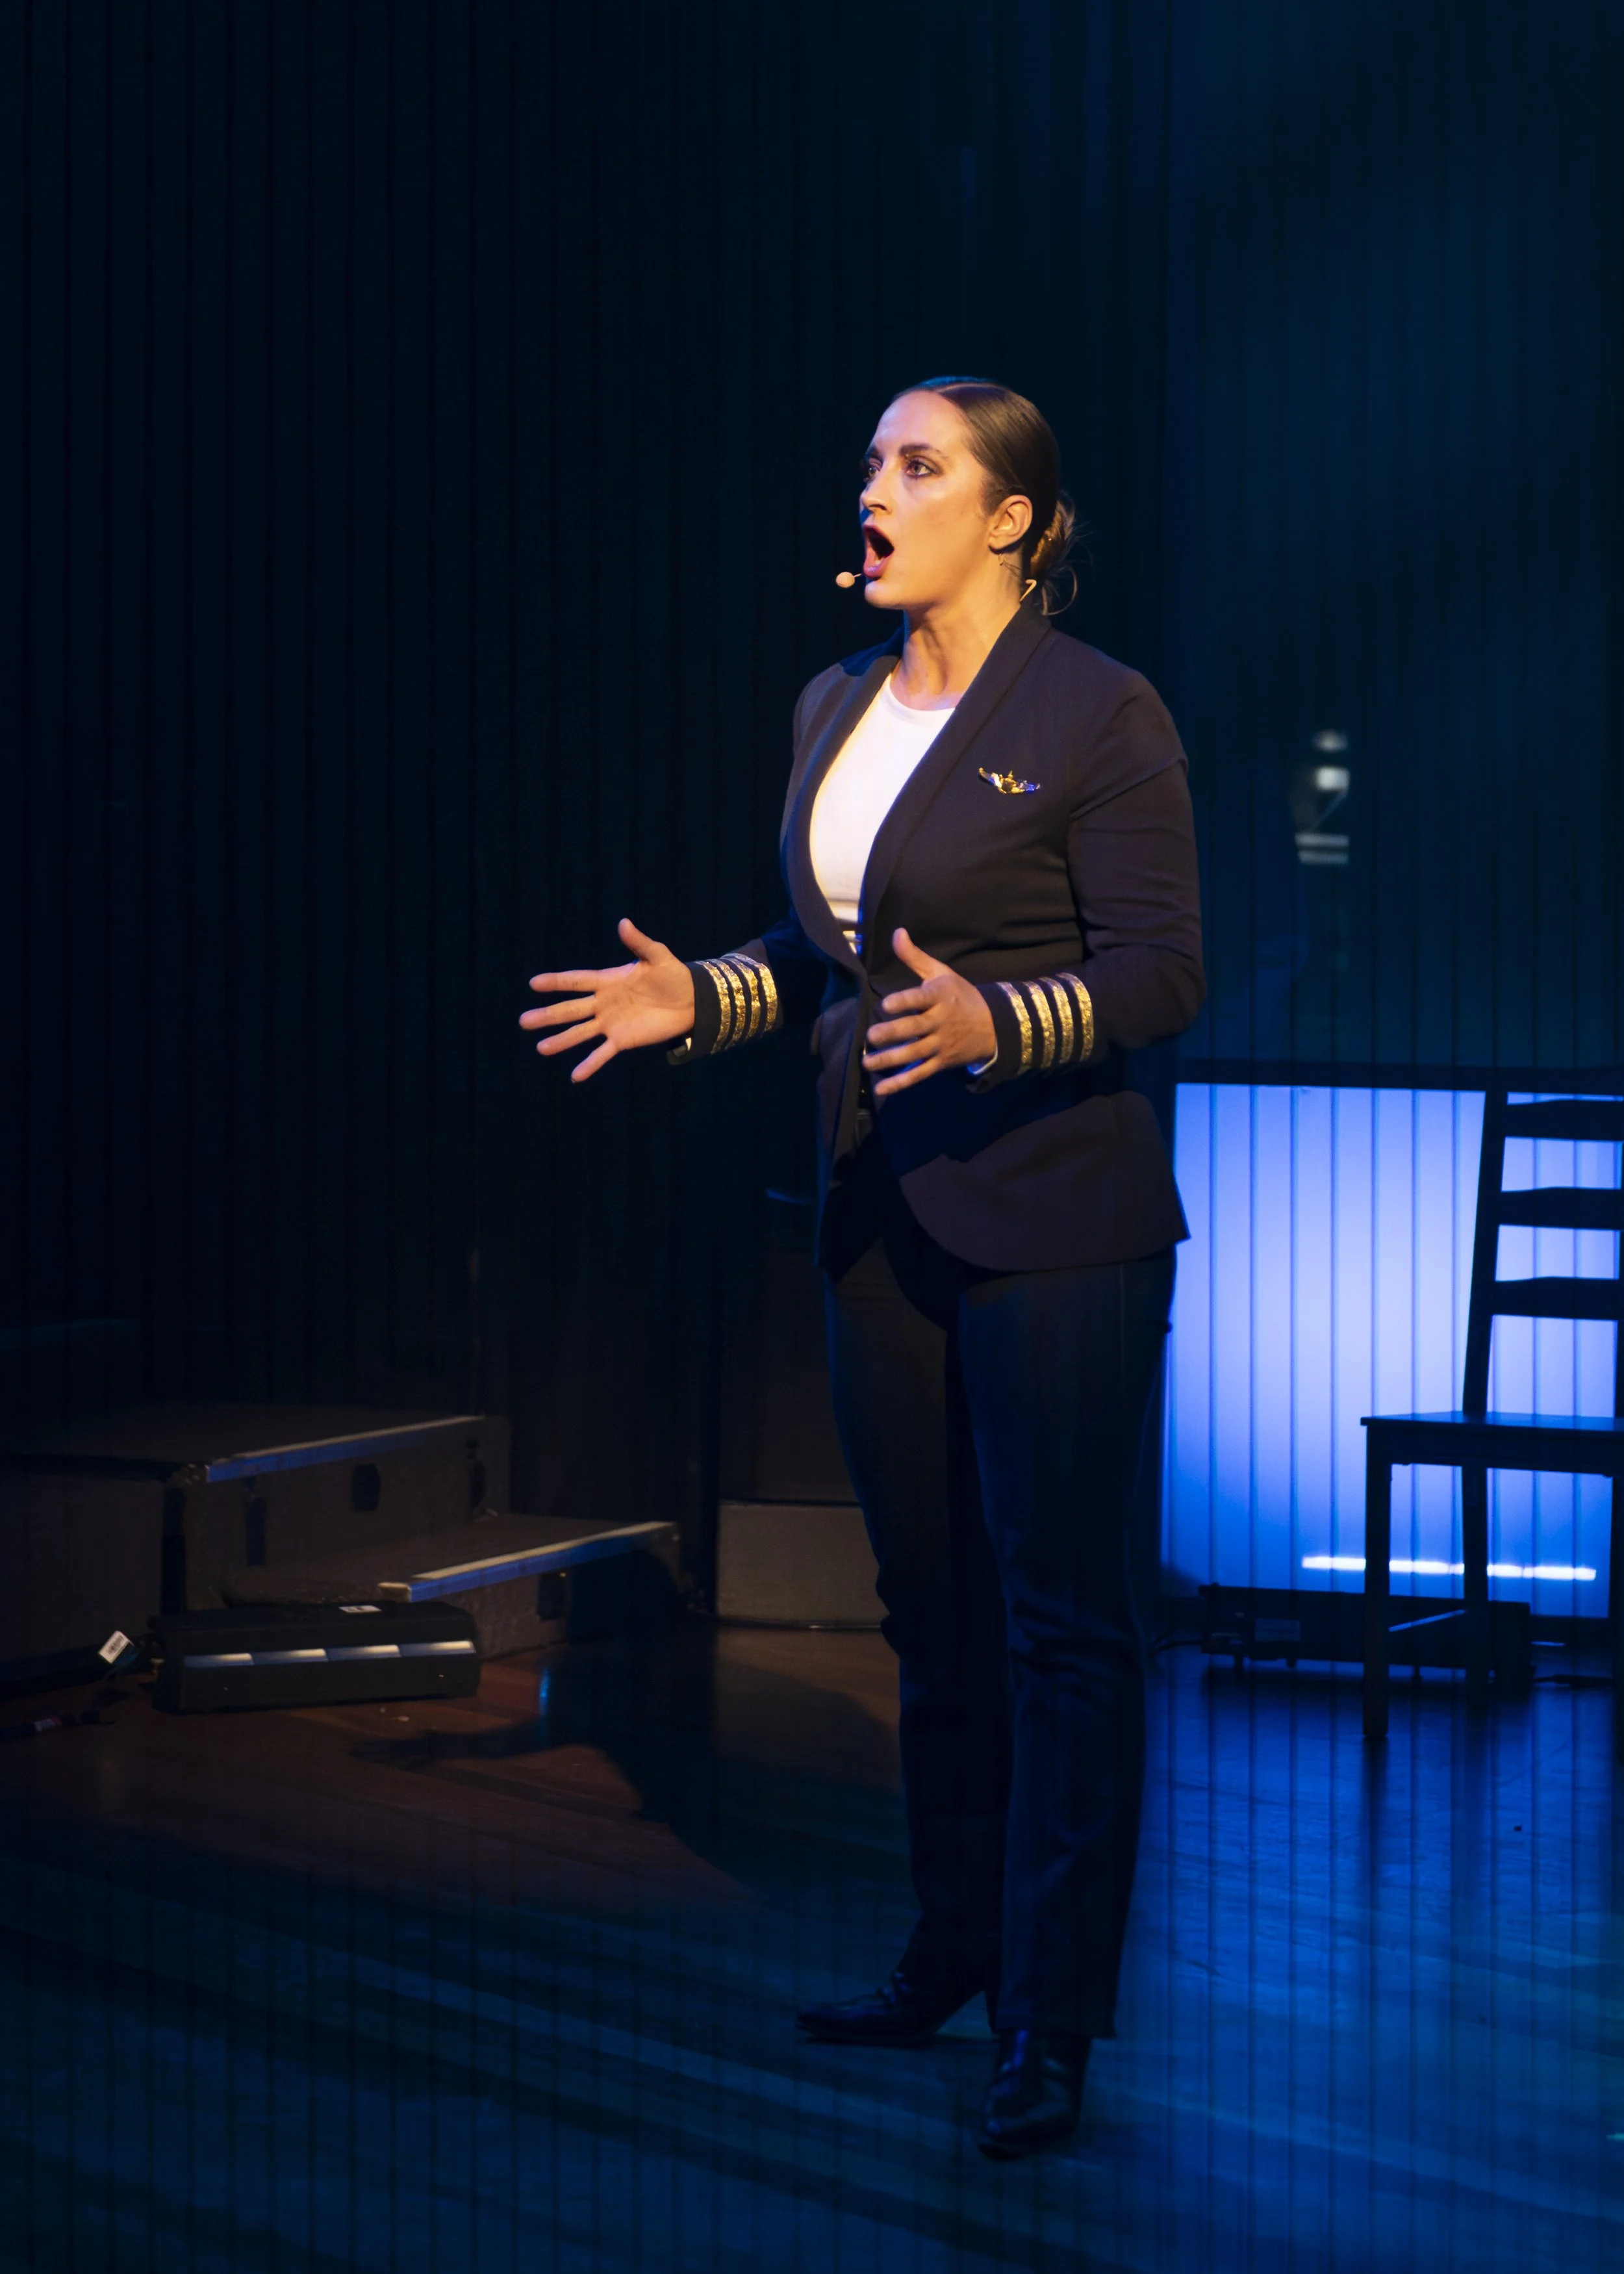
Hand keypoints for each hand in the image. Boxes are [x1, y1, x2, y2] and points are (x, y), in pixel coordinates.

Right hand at [520, 919, 696, 1082]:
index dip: (556, 982)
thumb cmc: (673, 975)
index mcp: (608, 980)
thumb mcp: (657, 956)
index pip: (576, 980)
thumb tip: (623, 922)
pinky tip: (575, 1076)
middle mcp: (603, 1003)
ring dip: (561, 1041)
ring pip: (580, 1033)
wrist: (692, 1000)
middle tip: (523, 1022)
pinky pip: (603, 1054)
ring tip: (541, 1048)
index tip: (534, 984)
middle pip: (570, 1010)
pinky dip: (590, 1065)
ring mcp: (610, 1023)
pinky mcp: (622, 1040)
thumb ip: (639, 943)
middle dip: (548, 1015)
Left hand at [861, 927, 996, 1096]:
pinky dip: (901, 1083)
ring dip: (891, 1060)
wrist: (994, 1026)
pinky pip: (920, 1073)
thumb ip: (915, 957)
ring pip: (915, 1054)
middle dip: (893, 1034)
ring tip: (868, 1062)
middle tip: (871, 1036)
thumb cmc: (960, 996)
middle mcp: (940, 1021)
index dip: (904, 1002)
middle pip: (915, 1029)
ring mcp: (941, 1044)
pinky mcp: (941, 1062)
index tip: (886, 1005)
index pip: (921, 999)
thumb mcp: (942, 973)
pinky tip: (881, 1088)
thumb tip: (897, 933)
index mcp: (940, 996)